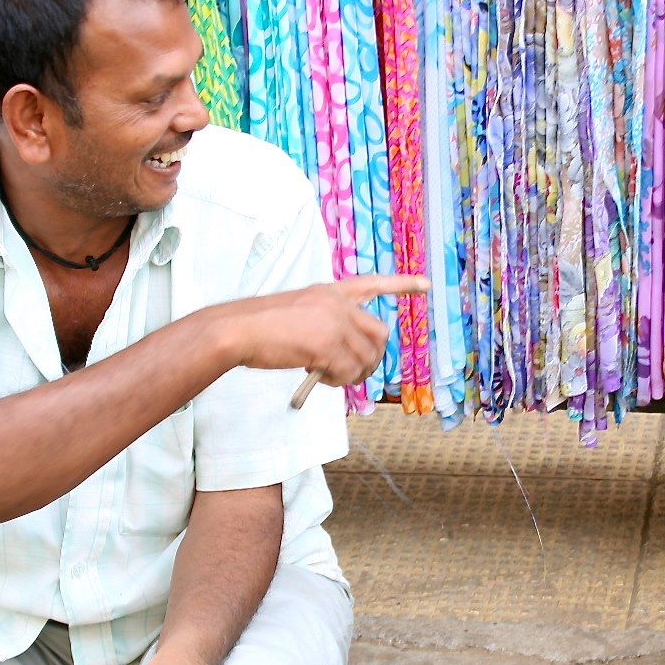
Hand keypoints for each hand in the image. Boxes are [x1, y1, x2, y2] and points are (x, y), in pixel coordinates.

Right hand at [216, 274, 429, 387]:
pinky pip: (348, 372)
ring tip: (328, 376)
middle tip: (349, 372)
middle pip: (380, 334)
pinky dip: (338, 381)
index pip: (373, 283)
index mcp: (330, 291)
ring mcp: (334, 323)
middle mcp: (337, 303)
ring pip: (367, 357)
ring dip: (354, 374)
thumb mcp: (300, 313)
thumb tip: (350, 357)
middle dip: (372, 358)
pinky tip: (316, 377)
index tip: (426, 284)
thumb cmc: (260, 326)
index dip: (402, 284)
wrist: (237, 330)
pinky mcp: (327, 345)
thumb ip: (328, 325)